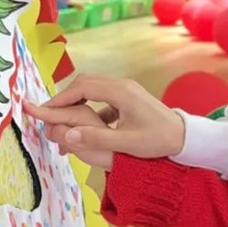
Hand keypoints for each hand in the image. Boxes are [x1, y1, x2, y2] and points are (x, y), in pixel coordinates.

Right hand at [24, 75, 185, 170]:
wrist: (184, 137)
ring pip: (92, 89)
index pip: (81, 88)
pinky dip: (89, 108)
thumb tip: (67, 135)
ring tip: (62, 121)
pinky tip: (85, 127)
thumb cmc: (158, 140)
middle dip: (64, 98)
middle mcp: (122, 85)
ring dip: (76, 102)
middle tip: (48, 115)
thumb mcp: (127, 143)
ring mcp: (126, 90)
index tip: (43, 110)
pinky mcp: (128, 98)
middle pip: (84, 84)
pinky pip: (102, 97)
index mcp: (120, 92)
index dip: (60, 99)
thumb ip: (96, 139)